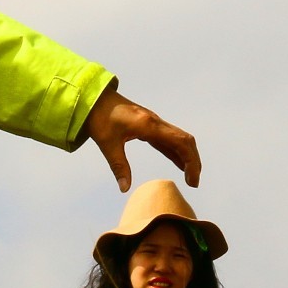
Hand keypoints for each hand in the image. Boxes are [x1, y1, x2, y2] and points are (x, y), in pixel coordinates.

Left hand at [79, 85, 201, 191]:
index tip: (192, 181)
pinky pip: (169, 139)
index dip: (191, 162)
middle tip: (193, 183)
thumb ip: (119, 166)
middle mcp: (156, 122)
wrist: (94, 98)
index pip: (181, 142)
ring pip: (180, 138)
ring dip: (187, 156)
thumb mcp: (107, 144)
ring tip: (190, 177)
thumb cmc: (99, 118)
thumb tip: (124, 189)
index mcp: (149, 126)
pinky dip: (176, 152)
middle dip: (194, 161)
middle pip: (186, 140)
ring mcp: (154, 123)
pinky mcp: (149, 125)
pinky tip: (178, 163)